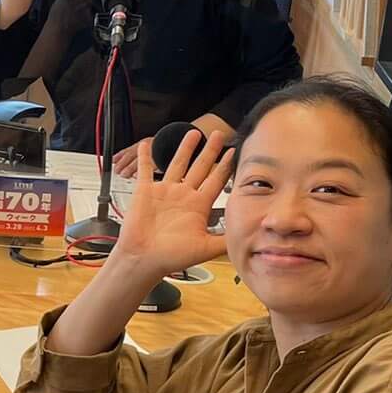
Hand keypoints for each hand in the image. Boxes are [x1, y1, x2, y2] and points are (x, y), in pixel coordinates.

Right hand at [114, 125, 232, 274]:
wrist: (145, 260)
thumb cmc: (172, 257)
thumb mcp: (205, 248)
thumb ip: (224, 240)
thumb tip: (247, 235)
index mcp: (198, 206)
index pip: (215, 181)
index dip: (225, 166)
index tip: (234, 152)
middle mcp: (183, 195)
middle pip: (200, 167)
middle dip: (210, 150)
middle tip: (217, 134)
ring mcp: (164, 192)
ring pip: (177, 164)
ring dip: (184, 148)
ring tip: (193, 132)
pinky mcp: (145, 192)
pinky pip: (145, 170)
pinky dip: (144, 157)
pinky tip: (145, 144)